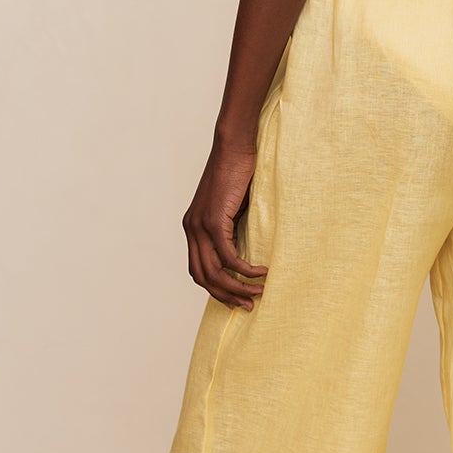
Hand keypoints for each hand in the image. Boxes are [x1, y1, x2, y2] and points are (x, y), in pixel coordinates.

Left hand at [182, 135, 269, 310]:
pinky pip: (228, 257)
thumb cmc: (239, 174)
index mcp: (192, 228)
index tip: (237, 297)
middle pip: (202, 277)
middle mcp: (191, 229)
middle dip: (225, 295)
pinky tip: (261, 272)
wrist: (235, 147)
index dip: (215, 288)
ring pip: (214, 272)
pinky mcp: (214, 221)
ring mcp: (199, 226)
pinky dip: (245, 270)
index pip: (197, 270)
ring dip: (237, 287)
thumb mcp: (233, 208)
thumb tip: (244, 252)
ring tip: (259, 293)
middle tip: (248, 305)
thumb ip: (232, 230)